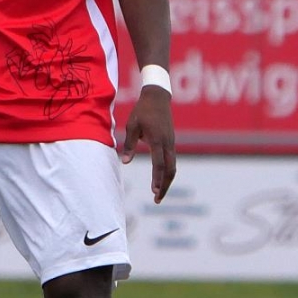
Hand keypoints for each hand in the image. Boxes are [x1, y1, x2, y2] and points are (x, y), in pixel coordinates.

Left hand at [122, 86, 175, 202]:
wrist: (158, 97)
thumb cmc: (142, 111)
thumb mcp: (132, 126)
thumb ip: (129, 144)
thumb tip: (125, 162)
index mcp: (157, 140)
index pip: (159, 164)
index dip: (157, 178)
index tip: (154, 192)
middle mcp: (167, 143)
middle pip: (170, 170)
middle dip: (164, 186)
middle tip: (157, 200)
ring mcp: (171, 143)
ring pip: (173, 166)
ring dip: (166, 181)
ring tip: (158, 193)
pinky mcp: (171, 142)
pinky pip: (172, 161)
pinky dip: (168, 172)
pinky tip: (161, 179)